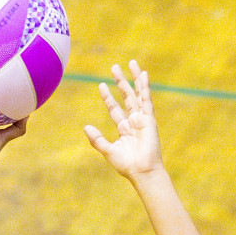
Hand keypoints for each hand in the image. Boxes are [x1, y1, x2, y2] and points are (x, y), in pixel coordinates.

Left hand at [83, 60, 162, 179]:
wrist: (142, 171)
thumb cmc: (127, 165)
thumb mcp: (108, 150)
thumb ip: (97, 139)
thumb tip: (86, 126)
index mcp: (124, 129)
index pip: (114, 108)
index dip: (108, 97)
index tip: (101, 85)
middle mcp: (134, 121)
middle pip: (126, 97)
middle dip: (120, 82)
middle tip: (114, 67)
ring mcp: (142, 119)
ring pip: (137, 94)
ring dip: (134, 78)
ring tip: (131, 62)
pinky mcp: (149, 118)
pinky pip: (147, 99)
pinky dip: (145, 86)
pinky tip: (143, 74)